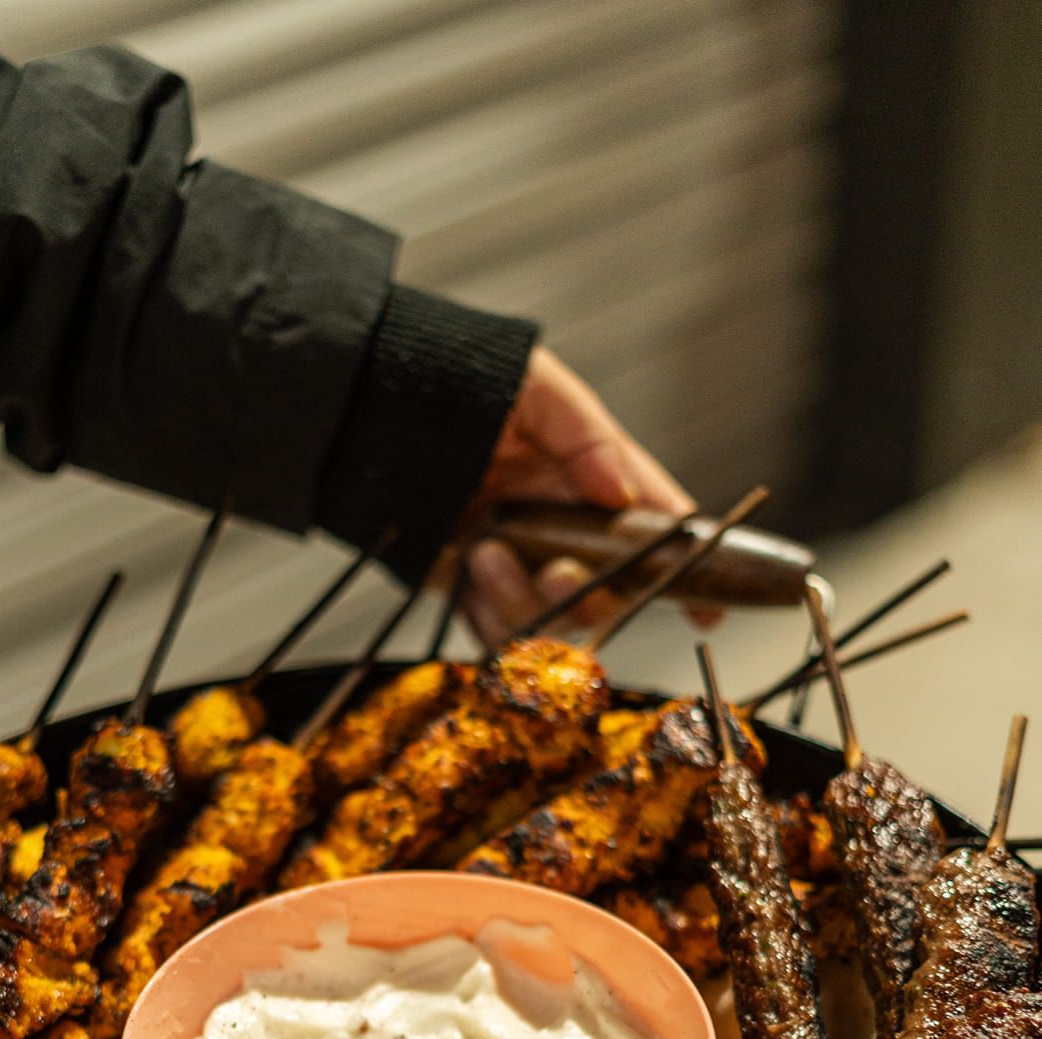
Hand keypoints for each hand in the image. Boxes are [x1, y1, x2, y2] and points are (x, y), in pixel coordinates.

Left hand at [455, 346, 693, 645]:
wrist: (358, 404)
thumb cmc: (445, 376)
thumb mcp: (532, 384)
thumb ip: (584, 433)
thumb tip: (624, 491)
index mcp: (586, 475)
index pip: (653, 525)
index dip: (685, 567)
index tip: (708, 605)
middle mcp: (558, 526)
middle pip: (608, 592)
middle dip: (592, 595)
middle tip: (557, 571)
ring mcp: (515, 561)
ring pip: (551, 622)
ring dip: (526, 602)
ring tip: (483, 552)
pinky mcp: (466, 589)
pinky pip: (496, 634)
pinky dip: (489, 620)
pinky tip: (467, 572)